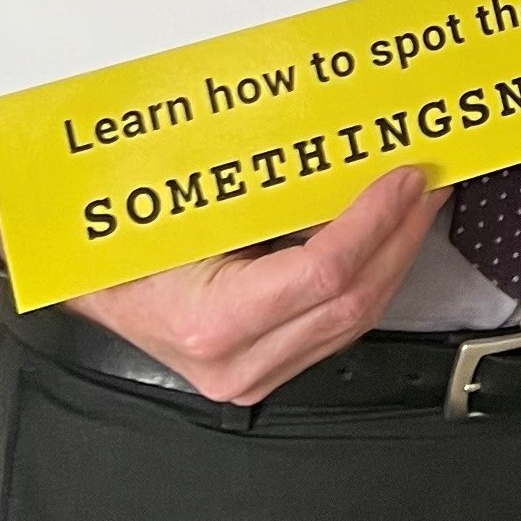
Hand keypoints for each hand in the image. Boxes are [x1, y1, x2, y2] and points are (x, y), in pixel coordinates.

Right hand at [64, 167, 443, 405]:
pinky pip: (337, 329)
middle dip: (402, 236)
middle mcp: (237, 362)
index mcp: (212, 321)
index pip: (322, 273)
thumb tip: (336, 143)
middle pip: (351, 302)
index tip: (405, 178)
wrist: (91, 291)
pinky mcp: (268, 374)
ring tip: (418, 204)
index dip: (375, 221)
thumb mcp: (186, 210)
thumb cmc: (124, 247)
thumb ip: (260, 190)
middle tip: (429, 183)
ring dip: (396, 257)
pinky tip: (386, 240)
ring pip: (354, 321)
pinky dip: (369, 279)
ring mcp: (254, 377)